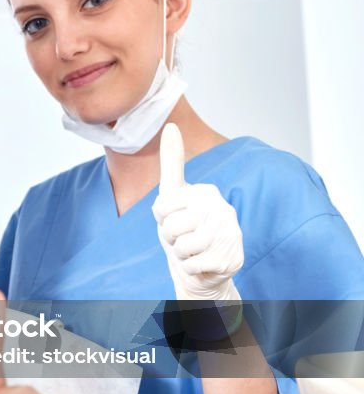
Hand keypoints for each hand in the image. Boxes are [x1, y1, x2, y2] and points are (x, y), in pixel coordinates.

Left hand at [153, 123, 242, 300]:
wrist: (201, 267)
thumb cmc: (183, 230)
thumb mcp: (171, 195)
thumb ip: (172, 162)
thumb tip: (171, 125)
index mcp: (205, 192)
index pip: (161, 207)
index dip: (161, 219)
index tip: (172, 218)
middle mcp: (222, 209)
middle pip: (172, 227)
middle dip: (171, 238)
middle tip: (182, 238)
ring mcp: (230, 234)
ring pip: (183, 247)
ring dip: (181, 254)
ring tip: (191, 250)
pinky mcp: (232, 258)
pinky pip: (192, 265)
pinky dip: (189, 268)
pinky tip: (200, 263)